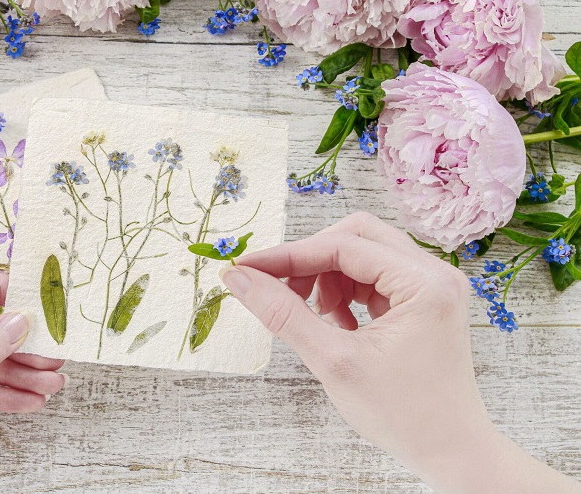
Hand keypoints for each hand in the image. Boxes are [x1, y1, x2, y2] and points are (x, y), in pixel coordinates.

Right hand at [220, 212, 579, 492]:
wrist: (451, 452)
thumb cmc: (404, 415)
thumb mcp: (334, 361)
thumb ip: (284, 314)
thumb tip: (239, 280)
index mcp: (425, 283)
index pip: (344, 246)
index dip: (289, 255)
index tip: (247, 269)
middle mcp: (434, 273)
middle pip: (356, 237)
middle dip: (311, 260)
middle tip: (279, 290)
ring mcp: (431, 285)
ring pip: (362, 254)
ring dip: (327, 278)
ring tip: (316, 318)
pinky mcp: (422, 300)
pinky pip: (372, 276)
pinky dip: (344, 293)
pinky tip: (335, 324)